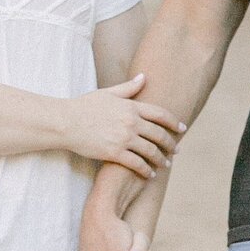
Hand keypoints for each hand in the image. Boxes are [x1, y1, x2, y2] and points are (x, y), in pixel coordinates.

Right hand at [64, 74, 185, 176]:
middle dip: (171, 143)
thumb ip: (128, 87)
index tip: (183, 128)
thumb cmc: (85, 106)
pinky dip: (146, 170)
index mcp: (131, 106)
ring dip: (161, 159)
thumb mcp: (108, 93)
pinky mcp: (115, 153)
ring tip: (165, 164)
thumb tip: (144, 77)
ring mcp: (124, 138)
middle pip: (159, 134)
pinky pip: (137, 164)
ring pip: (151, 151)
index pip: (160, 114)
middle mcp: (131, 122)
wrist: (66, 122)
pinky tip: (150, 174)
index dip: (174, 122)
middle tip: (177, 150)